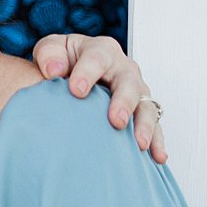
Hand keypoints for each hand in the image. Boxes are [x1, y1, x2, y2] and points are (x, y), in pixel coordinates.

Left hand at [32, 33, 166, 161]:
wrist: (72, 70)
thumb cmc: (63, 59)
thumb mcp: (52, 49)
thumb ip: (49, 54)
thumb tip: (53, 70)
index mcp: (102, 51)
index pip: (97, 59)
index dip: (88, 73)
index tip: (76, 91)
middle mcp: (124, 69)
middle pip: (129, 84)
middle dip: (124, 102)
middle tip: (116, 120)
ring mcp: (136, 90)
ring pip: (147, 107)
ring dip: (145, 126)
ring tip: (139, 144)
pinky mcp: (141, 110)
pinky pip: (154, 126)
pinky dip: (157, 142)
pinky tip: (157, 157)